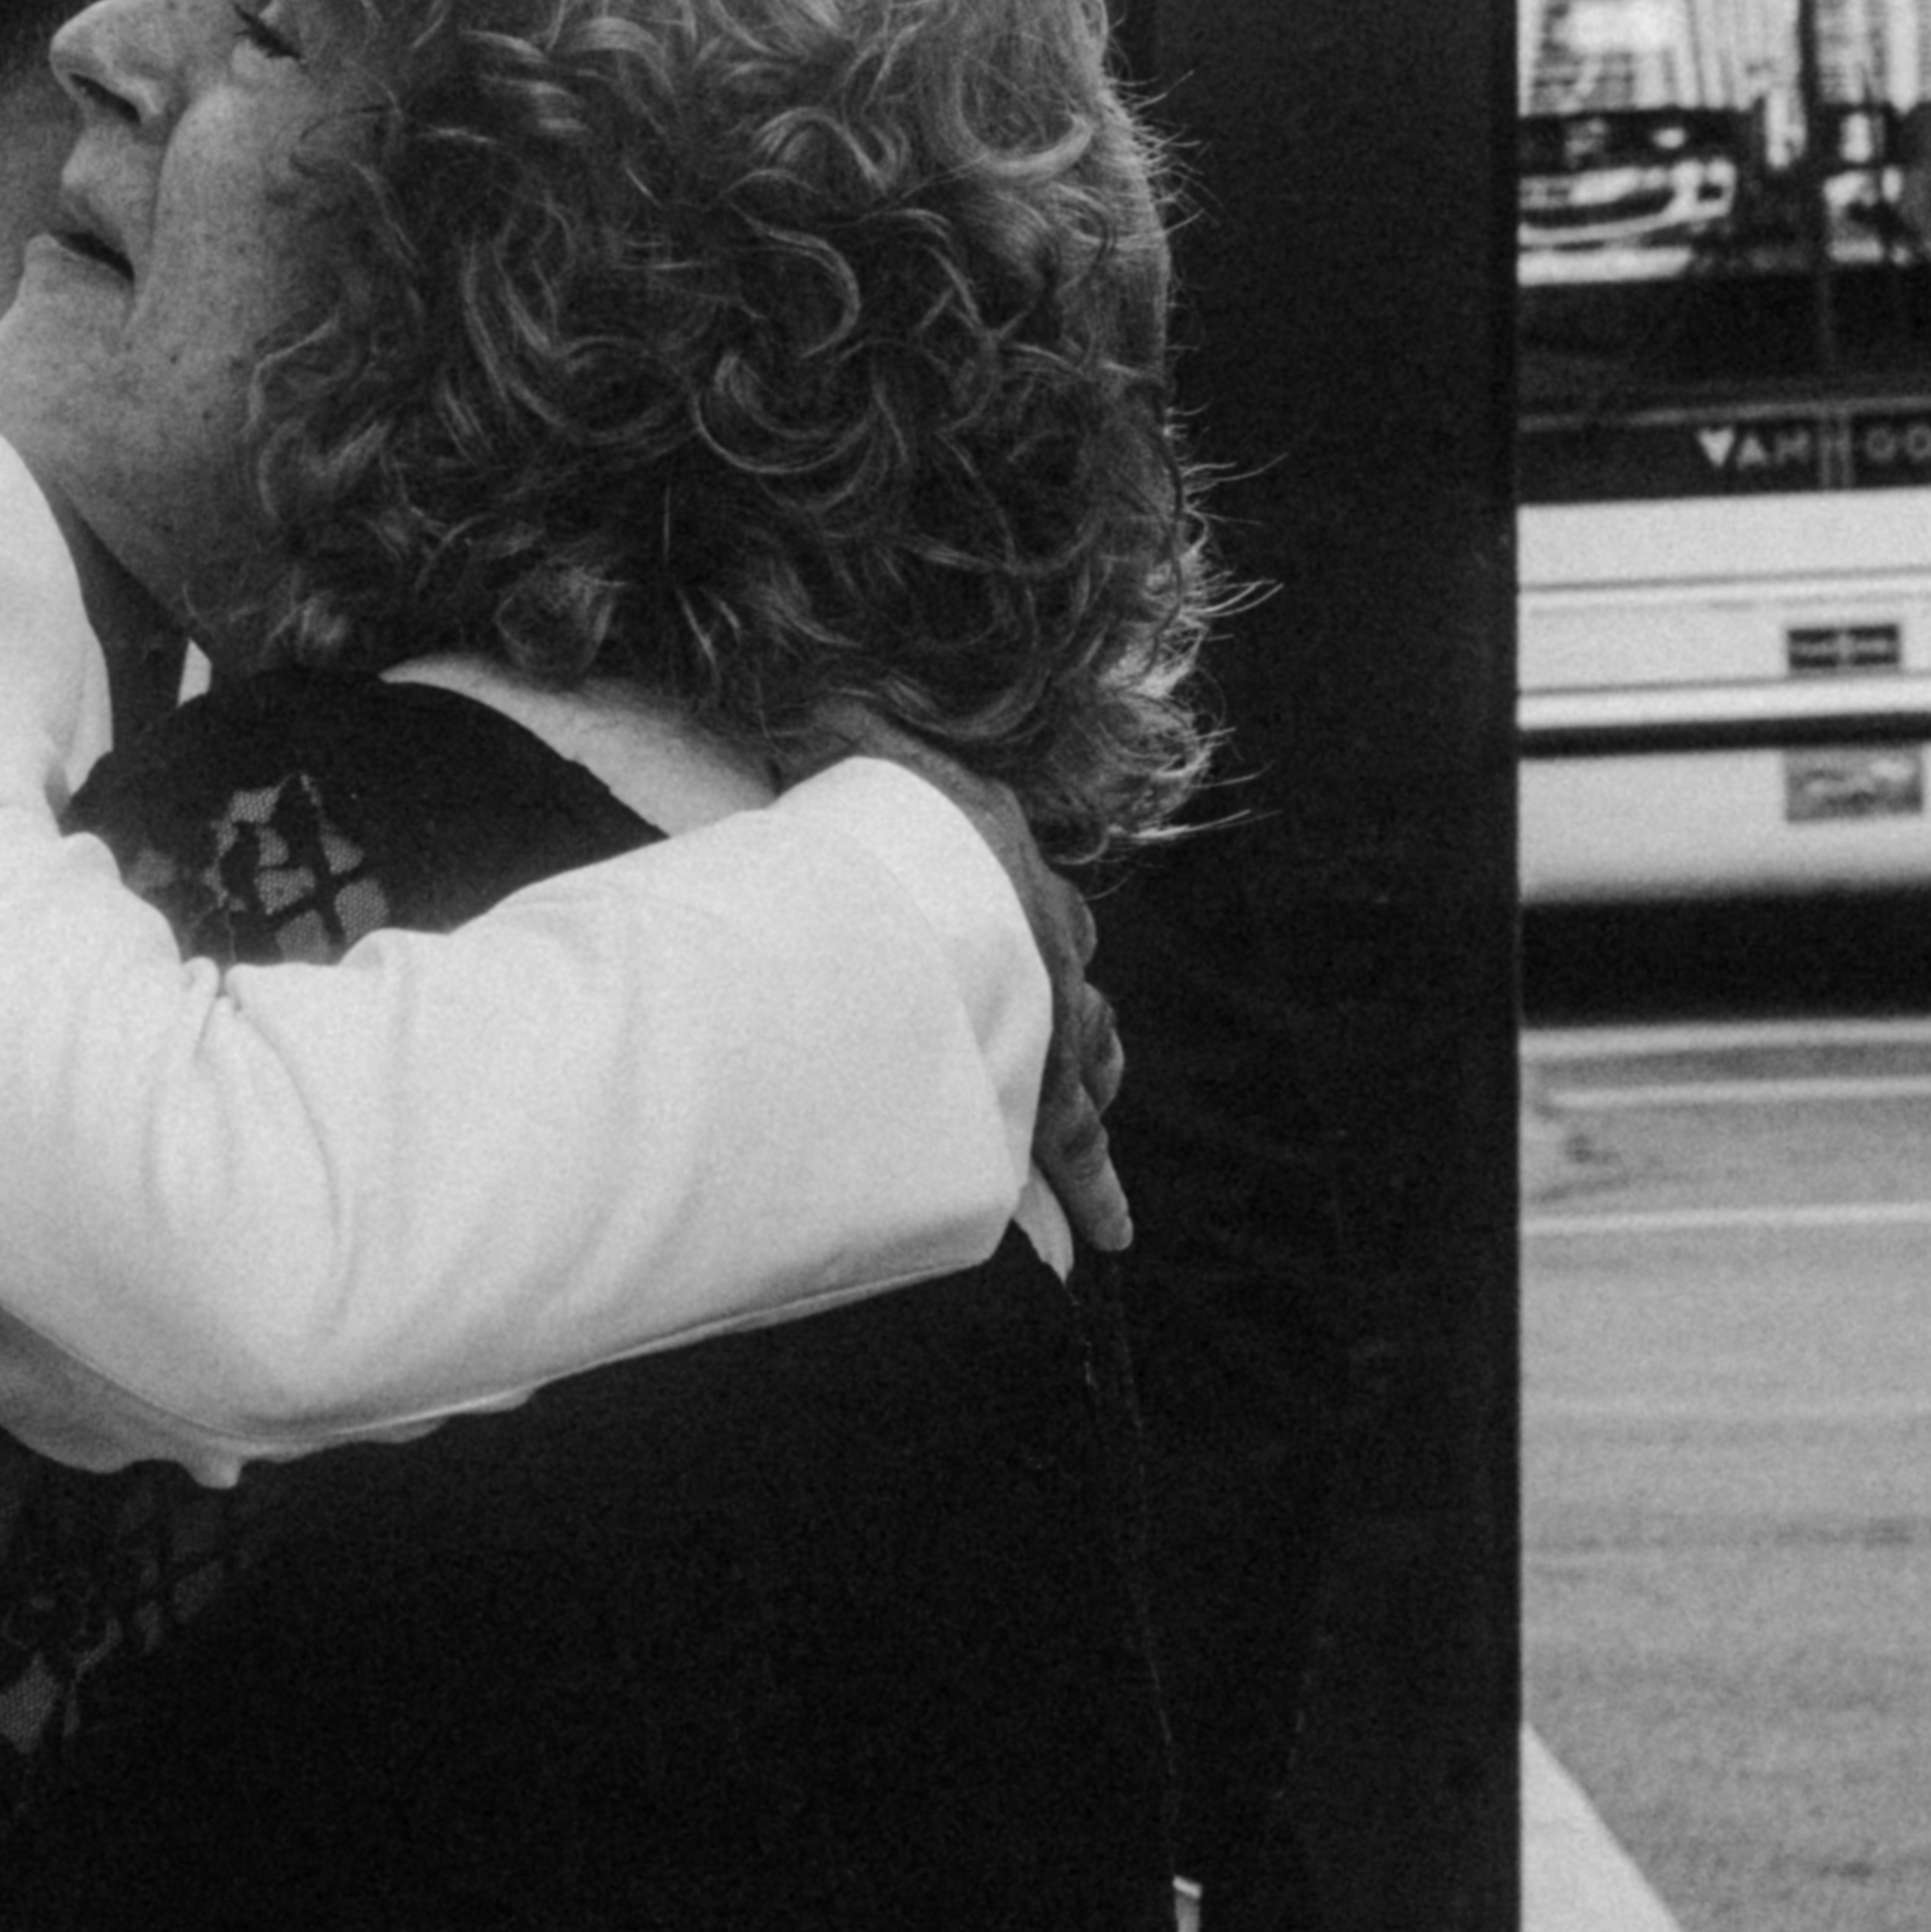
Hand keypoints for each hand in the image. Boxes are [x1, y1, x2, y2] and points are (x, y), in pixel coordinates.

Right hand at [840, 734, 1128, 1255]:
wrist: (930, 889)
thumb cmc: (885, 823)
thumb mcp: (865, 761)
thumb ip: (847, 732)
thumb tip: (820, 696)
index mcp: (1004, 865)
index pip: (1026, 904)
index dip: (1022, 934)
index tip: (1020, 958)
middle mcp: (1048, 937)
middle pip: (1072, 983)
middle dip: (1069, 1018)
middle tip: (1066, 1055)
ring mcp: (1057, 1015)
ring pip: (1086, 1062)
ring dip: (1084, 1092)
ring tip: (1083, 1135)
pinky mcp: (1051, 1090)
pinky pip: (1079, 1151)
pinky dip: (1094, 1191)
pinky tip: (1110, 1235)